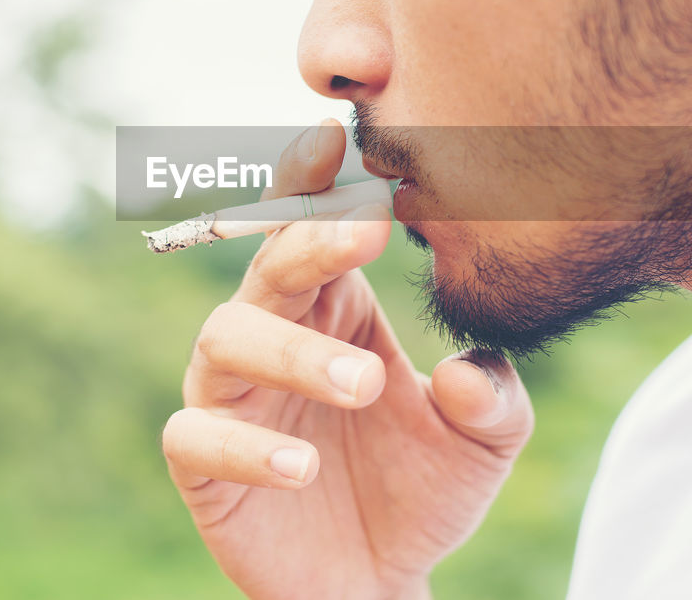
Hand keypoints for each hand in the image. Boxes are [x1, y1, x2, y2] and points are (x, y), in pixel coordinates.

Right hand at [162, 119, 533, 598]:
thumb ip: (494, 399)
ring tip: (364, 383)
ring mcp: (231, 397)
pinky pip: (197, 436)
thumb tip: (469, 369)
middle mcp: (273, 335)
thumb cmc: (423, 492)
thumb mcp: (483, 444)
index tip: (341, 137)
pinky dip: (245, 447)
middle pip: (269, 267)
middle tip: (367, 228)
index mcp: (334, 307)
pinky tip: (303, 468)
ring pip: (225, 338)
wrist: (379, 586)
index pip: (314, 229)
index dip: (317, 183)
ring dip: (291, 350)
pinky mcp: (202, 464)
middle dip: (309, 238)